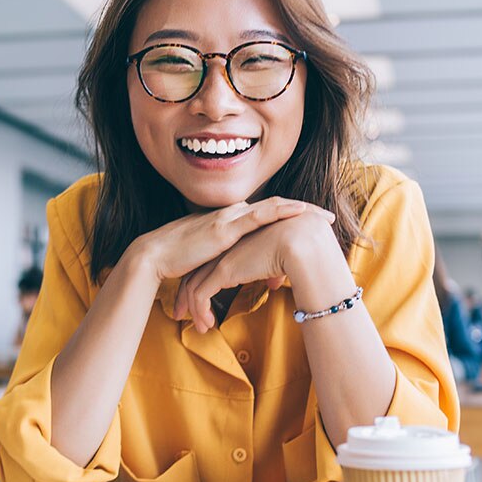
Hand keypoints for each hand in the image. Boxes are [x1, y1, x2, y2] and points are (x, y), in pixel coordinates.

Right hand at [133, 197, 333, 283]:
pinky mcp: (225, 228)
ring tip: (323, 215)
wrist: (154, 256)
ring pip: (273, 207)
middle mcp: (232, 213)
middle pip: (275, 207)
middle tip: (326, 216)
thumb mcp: (209, 260)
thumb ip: (227, 262)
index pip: (265, 213)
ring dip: (300, 210)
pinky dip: (282, 212)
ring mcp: (229, 218)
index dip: (290, 214)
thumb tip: (241, 274)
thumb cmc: (177, 259)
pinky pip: (259, 215)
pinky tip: (300, 211)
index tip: (311, 219)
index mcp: (229, 219)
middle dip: (303, 210)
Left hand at [176, 211, 340, 332]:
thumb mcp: (282, 261)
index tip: (198, 300)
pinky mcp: (223, 270)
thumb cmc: (300, 248)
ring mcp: (222, 258)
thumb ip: (272, 271)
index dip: (201, 281)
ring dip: (193, 310)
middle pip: (194, 273)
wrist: (302, 241)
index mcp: (236, 244)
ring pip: (193, 286)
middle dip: (185, 296)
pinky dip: (200, 312)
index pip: (209, 263)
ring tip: (199, 327)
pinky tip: (207, 326)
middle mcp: (225, 248)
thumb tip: (273, 282)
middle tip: (181, 314)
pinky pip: (201, 296)